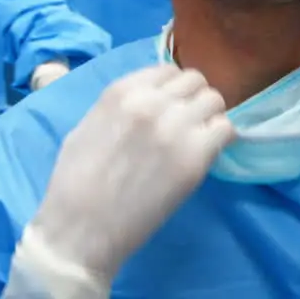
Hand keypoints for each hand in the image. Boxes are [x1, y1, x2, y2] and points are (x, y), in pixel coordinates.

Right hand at [24, 64, 234, 282]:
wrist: (81, 229)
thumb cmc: (74, 183)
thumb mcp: (86, 126)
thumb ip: (119, 107)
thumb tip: (148, 100)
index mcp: (122, 91)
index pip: (168, 70)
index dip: (174, 88)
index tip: (174, 105)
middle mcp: (152, 102)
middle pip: (195, 82)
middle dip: (194, 99)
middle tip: (189, 123)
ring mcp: (176, 128)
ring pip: (215, 101)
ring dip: (210, 116)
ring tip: (200, 138)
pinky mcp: (195, 157)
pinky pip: (225, 130)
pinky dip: (221, 138)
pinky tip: (208, 153)